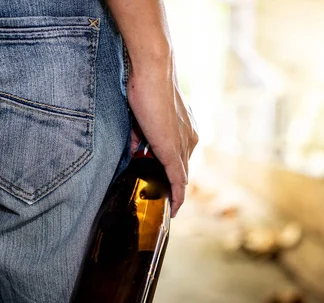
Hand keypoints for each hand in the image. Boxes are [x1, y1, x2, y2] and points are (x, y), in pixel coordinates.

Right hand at [127, 60, 198, 217]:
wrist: (153, 73)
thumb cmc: (145, 87)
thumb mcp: (140, 118)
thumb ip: (138, 138)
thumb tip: (133, 153)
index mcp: (185, 129)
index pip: (181, 158)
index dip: (175, 174)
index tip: (166, 185)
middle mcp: (190, 138)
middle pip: (182, 169)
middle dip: (172, 185)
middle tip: (162, 199)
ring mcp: (183, 145)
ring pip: (180, 176)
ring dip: (173, 191)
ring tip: (166, 206)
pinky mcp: (173, 151)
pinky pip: (177, 179)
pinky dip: (176, 195)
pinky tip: (174, 208)